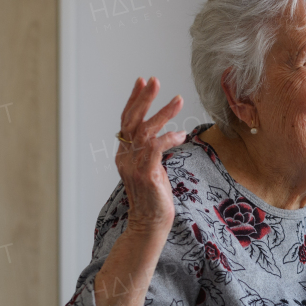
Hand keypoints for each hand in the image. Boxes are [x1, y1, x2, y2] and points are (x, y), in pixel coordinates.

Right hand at [116, 77, 184, 230]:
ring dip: (162, 113)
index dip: (133, 100)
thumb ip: (151, 152)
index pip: (126, 121)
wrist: (150, 225)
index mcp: (124, 154)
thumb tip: (163, 136)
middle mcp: (125, 157)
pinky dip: (168, 138)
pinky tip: (181, 134)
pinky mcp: (146, 174)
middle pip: (131, 120)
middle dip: (143, 98)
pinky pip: (156, 148)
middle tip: (154, 80)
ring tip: (178, 100)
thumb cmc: (154, 199)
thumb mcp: (151, 169)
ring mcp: (134, 166)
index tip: (142, 82)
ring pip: (145, 131)